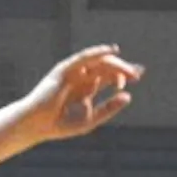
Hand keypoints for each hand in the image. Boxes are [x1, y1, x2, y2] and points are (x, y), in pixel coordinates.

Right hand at [17, 46, 142, 143]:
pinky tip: (111, 51)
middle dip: (122, 69)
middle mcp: (82, 78)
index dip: (124, 75)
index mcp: (89, 89)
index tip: (137, 77)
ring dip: (114, 64)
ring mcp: (73, 73)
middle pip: (107, 68)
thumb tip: (128, 96)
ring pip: (98, 62)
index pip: (110, 77)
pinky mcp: (64, 69)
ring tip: (128, 70)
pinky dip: (97, 52)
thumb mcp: (91, 119)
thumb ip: (109, 108)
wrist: (38, 125)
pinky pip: (83, 57)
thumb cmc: (61, 124)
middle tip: (137, 74)